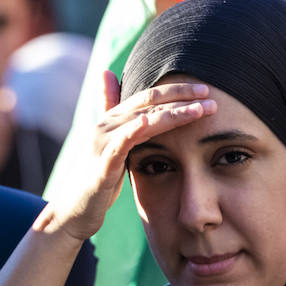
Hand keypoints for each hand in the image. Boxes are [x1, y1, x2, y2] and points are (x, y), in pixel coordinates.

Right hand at [41, 71, 214, 242]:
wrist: (76, 210)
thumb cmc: (98, 177)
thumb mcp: (114, 145)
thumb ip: (118, 117)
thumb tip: (108, 76)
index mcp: (114, 119)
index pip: (149, 96)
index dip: (176, 90)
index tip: (204, 89)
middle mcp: (107, 125)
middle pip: (148, 101)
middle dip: (181, 96)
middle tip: (210, 94)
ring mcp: (103, 143)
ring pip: (142, 120)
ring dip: (173, 113)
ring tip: (199, 109)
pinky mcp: (102, 164)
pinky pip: (121, 144)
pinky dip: (135, 130)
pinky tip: (152, 121)